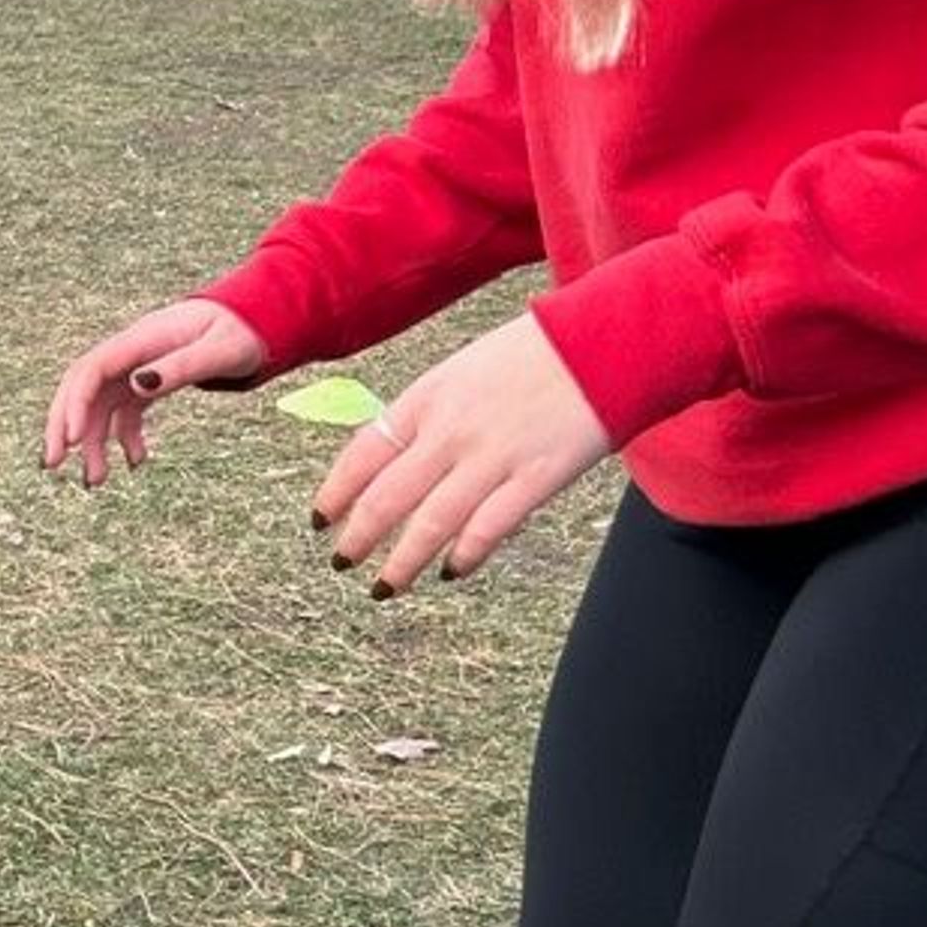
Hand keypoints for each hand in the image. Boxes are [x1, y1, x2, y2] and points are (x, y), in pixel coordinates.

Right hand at [44, 299, 270, 486]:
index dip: (76, 404)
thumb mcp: (219, 350)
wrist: (254, 320)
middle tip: (52, 464)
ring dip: (93, 443)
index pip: (92, 370)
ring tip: (95, 481)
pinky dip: (124, 437)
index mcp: (141, 340)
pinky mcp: (147, 381)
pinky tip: (137, 461)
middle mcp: (130, 353)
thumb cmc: (240, 332)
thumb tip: (138, 385)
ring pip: (100, 406)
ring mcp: (136, 367)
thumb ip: (180, 366)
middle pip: (81, 387)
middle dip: (62, 426)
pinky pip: (124, 411)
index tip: (73, 440)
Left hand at [314, 311, 610, 596]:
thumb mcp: (462, 369)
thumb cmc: (535, 353)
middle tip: (342, 562)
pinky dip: (464, 555)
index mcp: (428, 397)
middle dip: (358, 537)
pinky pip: (488, 528)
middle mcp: (451, 430)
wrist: (607, 339)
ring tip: (384, 587)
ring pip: (430, 523)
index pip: (363, 453)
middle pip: (387, 497)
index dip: (335, 493)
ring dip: (401, 563)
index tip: (319, 521)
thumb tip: (389, 456)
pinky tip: (450, 571)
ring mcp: (493, 456)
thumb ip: (427, 413)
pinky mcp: (537, 477)